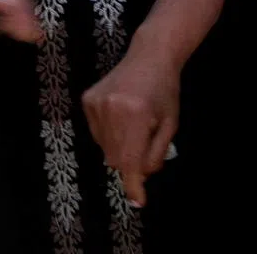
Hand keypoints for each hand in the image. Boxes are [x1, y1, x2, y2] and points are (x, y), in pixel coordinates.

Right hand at [83, 43, 179, 208]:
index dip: (134, 184)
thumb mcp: (170, 123)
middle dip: (131, 161)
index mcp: (136, 114)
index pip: (131, 160)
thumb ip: (156, 153)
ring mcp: (95, 104)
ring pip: (104, 148)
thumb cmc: (165, 90)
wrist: (149, 56)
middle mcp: (111, 109)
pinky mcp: (87, 100)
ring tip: (135, 123)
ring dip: (120, 147)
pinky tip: (122, 115)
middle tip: (145, 143)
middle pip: (116, 158)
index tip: (138, 201)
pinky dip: (109, 133)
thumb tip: (142, 179)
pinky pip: (96, 133)